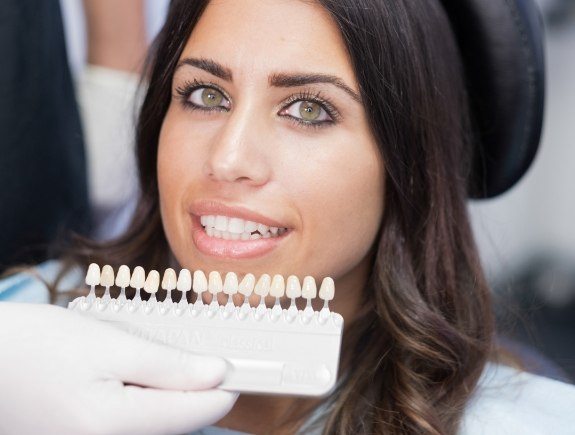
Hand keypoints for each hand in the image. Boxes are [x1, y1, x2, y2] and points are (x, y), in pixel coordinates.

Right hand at [0, 303, 237, 434]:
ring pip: (154, 424)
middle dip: (191, 388)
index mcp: (113, 426)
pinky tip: (130, 375)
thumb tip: (218, 375)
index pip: (194, 414)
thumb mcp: (110, 345)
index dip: (224, 387)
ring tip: (151, 358)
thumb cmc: (37, 346)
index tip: (242, 366)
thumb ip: (169, 366)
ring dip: (166, 394)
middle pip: (176, 422)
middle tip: (198, 352)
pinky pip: (130, 425)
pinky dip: (141, 400)